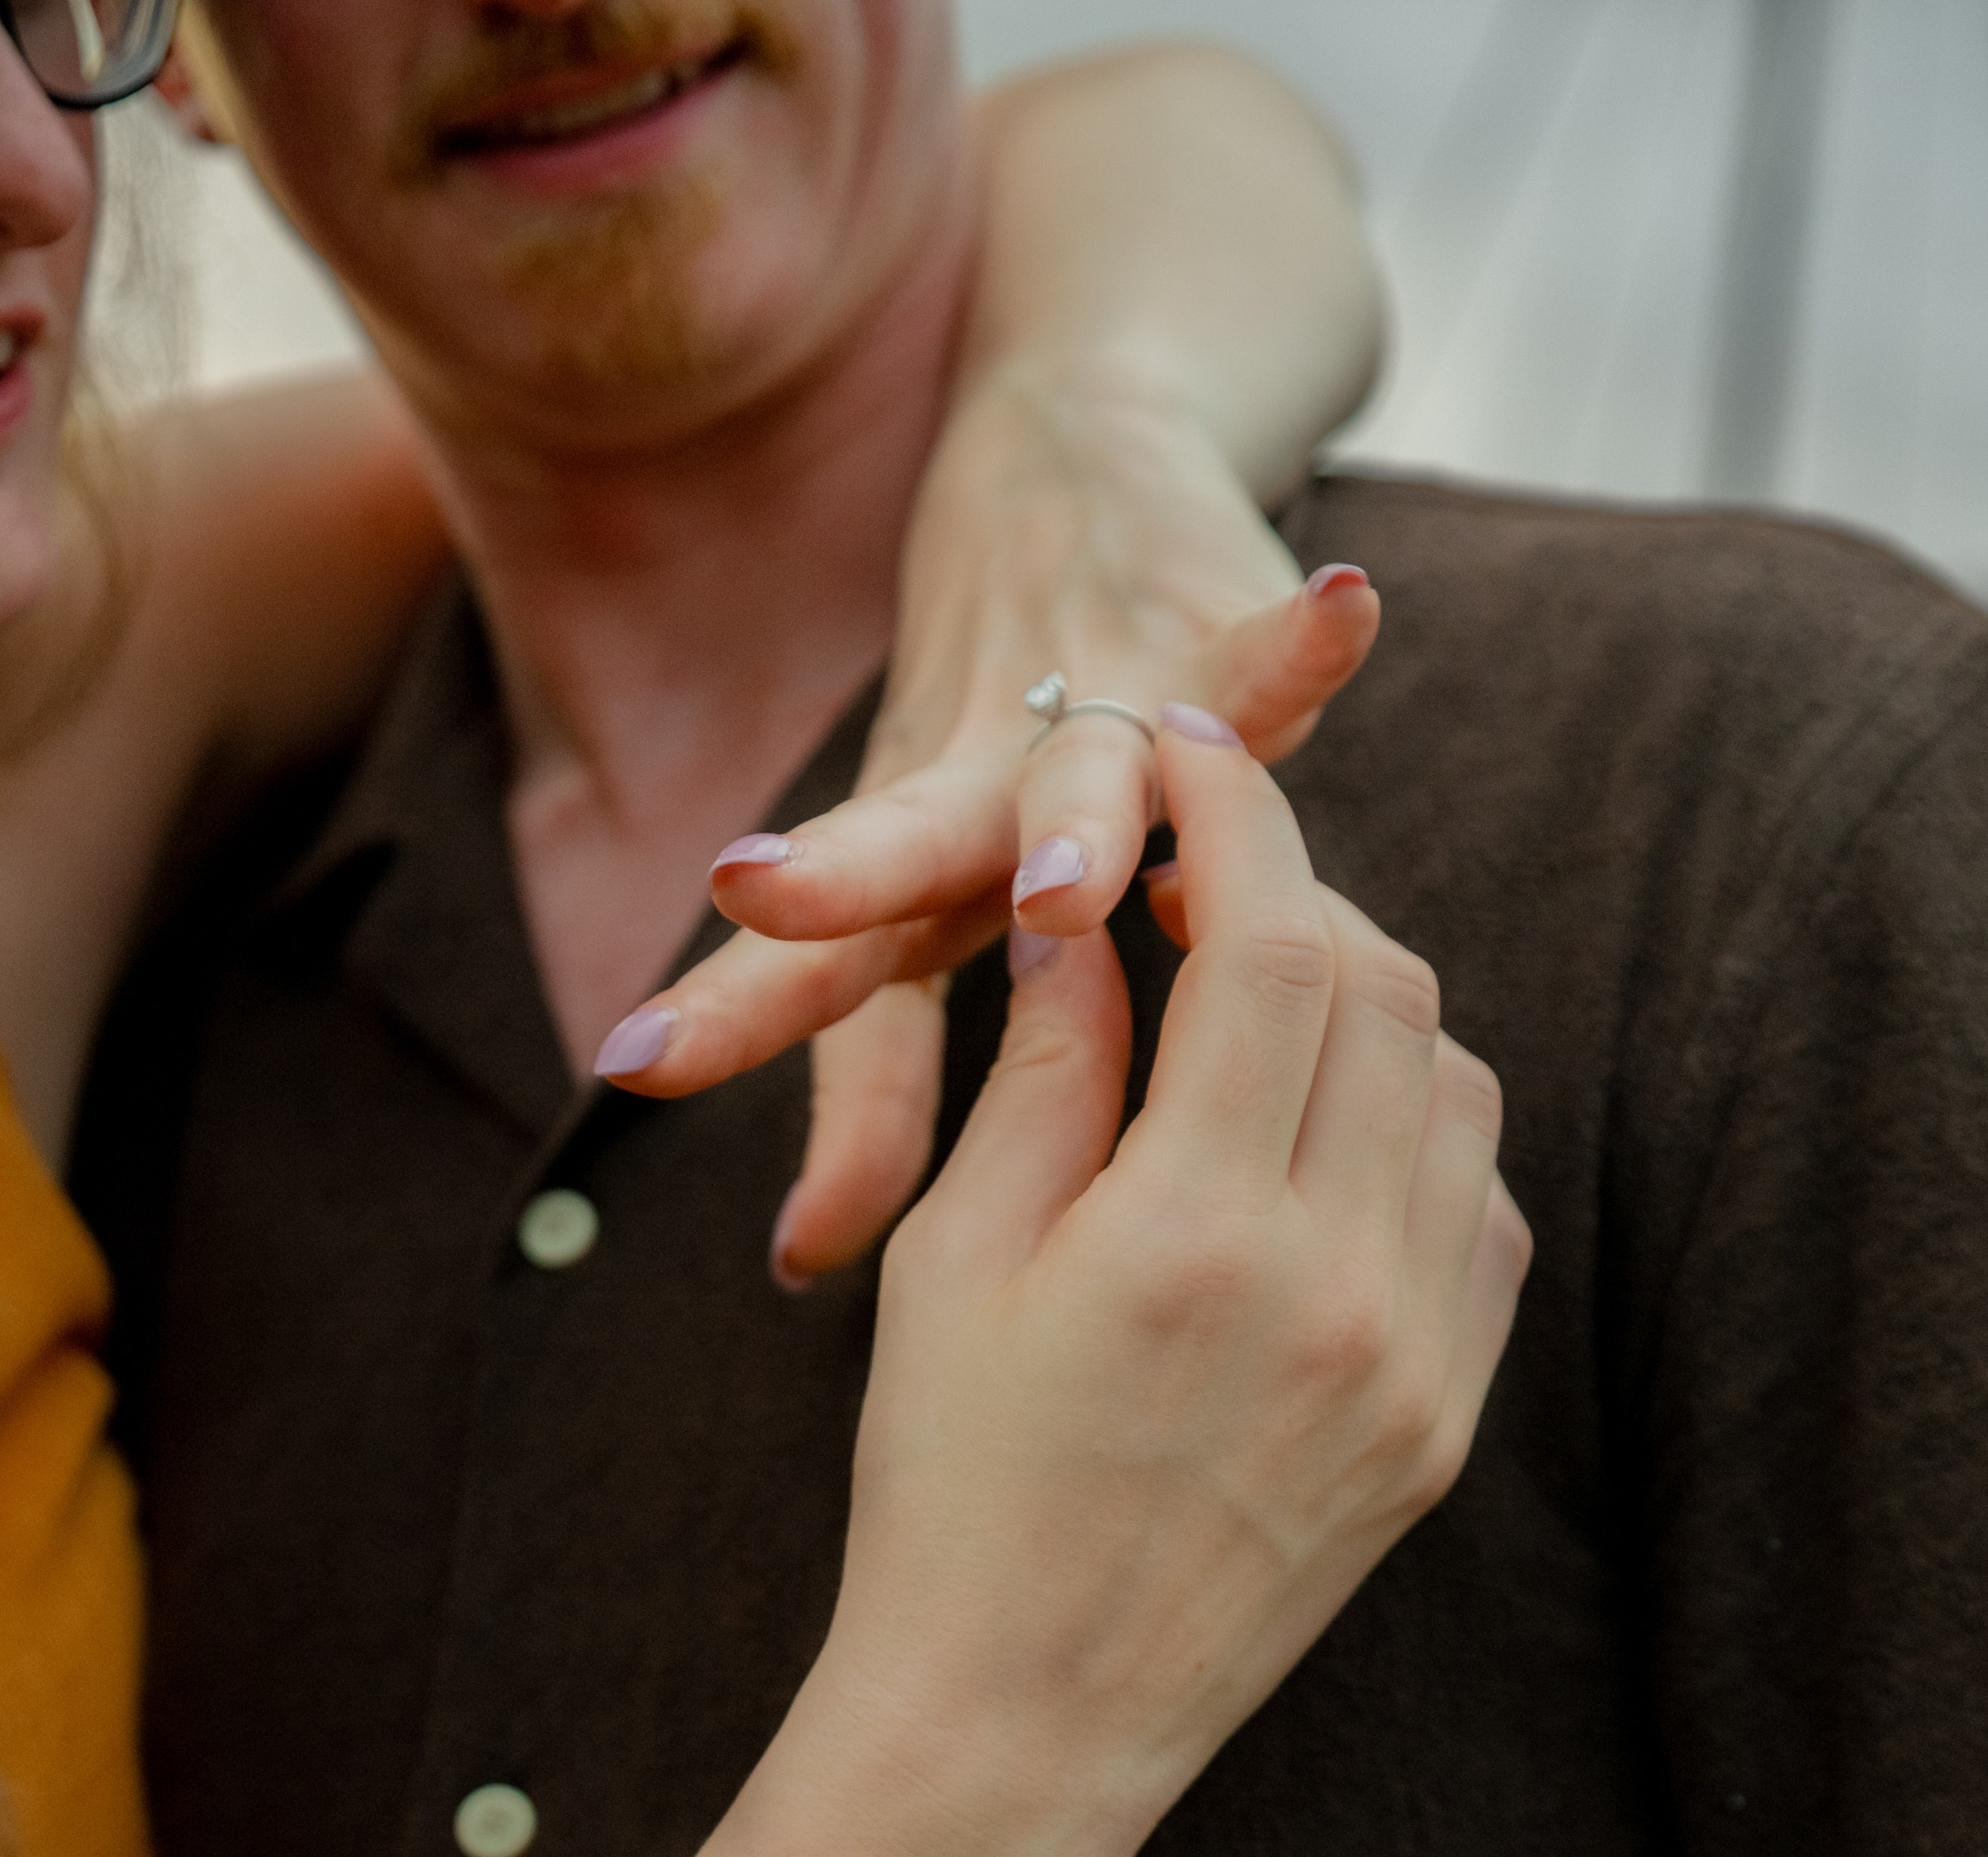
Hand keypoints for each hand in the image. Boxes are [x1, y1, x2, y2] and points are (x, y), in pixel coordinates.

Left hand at [595, 370, 1381, 1283]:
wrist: (1060, 452)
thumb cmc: (989, 733)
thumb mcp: (918, 913)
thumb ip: (868, 1090)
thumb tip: (798, 1262)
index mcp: (914, 869)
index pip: (817, 954)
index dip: (733, 1011)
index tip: (631, 1064)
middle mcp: (980, 784)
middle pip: (906, 843)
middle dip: (843, 881)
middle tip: (764, 900)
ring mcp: (1089, 701)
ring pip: (1079, 764)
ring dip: (1077, 822)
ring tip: (1068, 889)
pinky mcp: (1196, 626)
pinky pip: (1251, 647)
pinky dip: (1294, 640)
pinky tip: (1346, 609)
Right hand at [797, 714, 1529, 1856]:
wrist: (1022, 1720)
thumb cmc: (947, 1490)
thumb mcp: (952, 1260)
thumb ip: (1044, 1065)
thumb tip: (1096, 910)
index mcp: (1193, 1234)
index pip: (1268, 942)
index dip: (1234, 815)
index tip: (1189, 753)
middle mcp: (1339, 1288)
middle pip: (1383, 989)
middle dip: (1296, 893)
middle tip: (1199, 883)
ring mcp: (1416, 1362)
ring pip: (1454, 1085)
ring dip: (1366, 1004)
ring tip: (1252, 1008)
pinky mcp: (1444, 1419)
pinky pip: (1481, 1207)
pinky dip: (1414, 1129)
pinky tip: (1316, 1139)